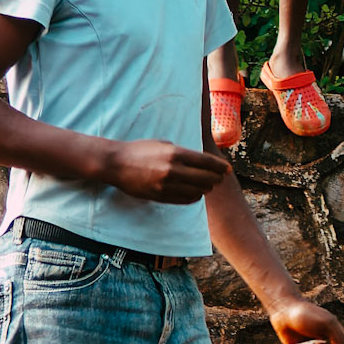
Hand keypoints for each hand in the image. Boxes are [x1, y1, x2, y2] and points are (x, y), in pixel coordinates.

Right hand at [101, 137, 231, 203]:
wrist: (116, 163)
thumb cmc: (140, 150)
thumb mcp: (163, 143)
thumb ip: (182, 152)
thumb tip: (201, 159)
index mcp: (175, 153)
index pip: (206, 162)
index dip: (220, 166)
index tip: (227, 169)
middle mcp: (173, 170)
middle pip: (205, 178)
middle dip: (216, 178)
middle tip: (220, 178)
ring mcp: (166, 185)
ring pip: (197, 191)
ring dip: (205, 189)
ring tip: (207, 186)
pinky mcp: (160, 196)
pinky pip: (184, 200)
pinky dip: (193, 197)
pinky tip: (195, 194)